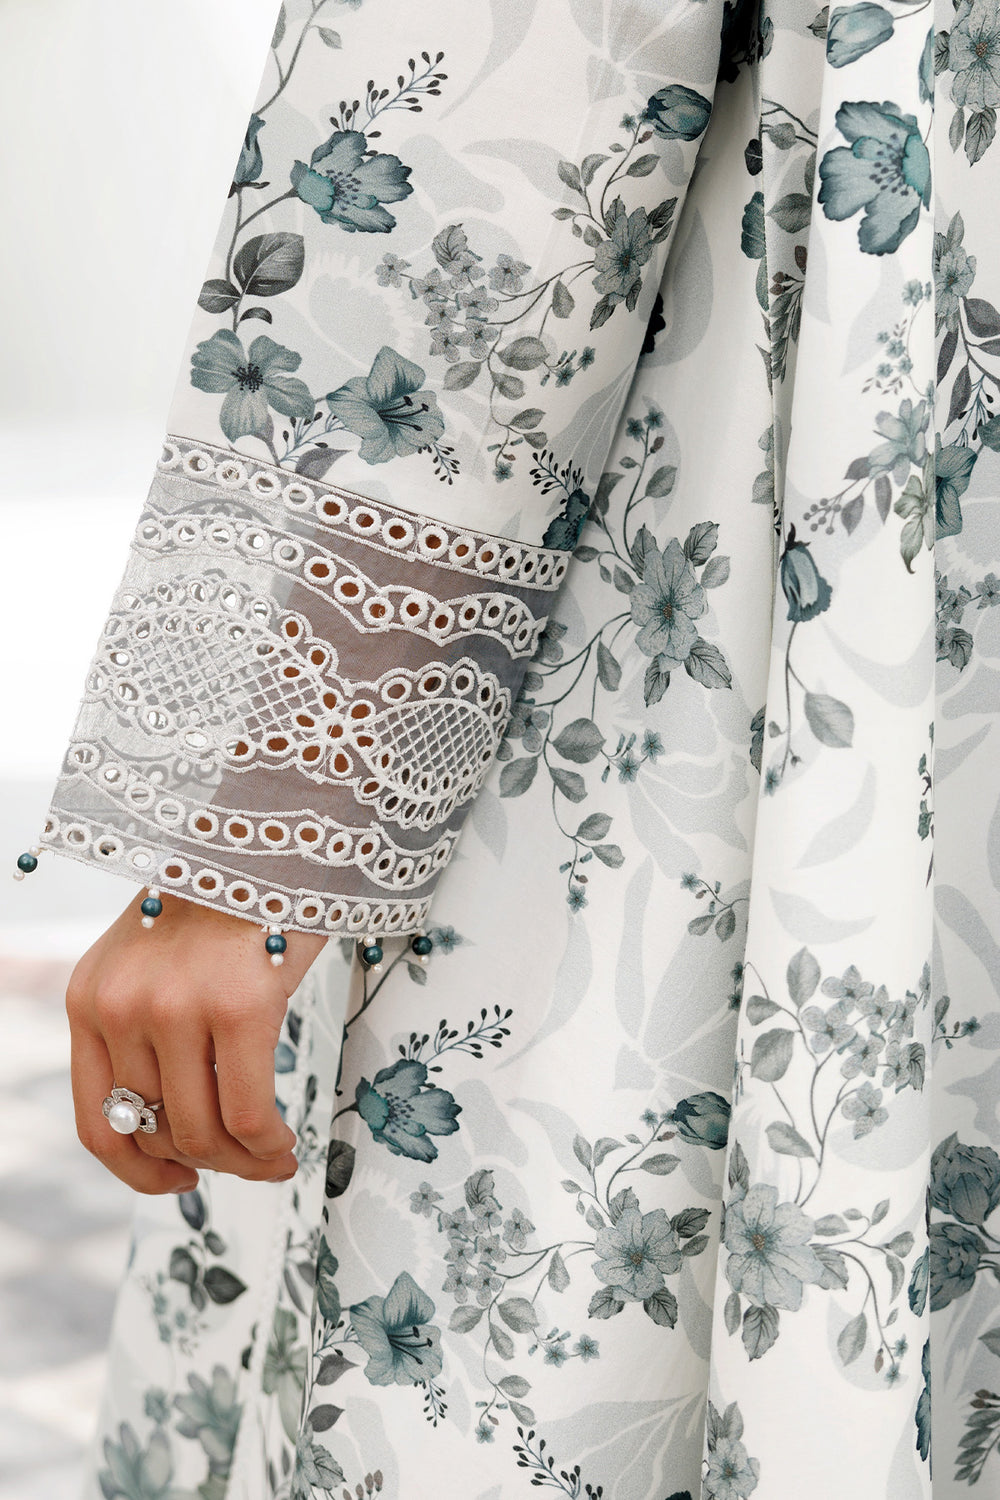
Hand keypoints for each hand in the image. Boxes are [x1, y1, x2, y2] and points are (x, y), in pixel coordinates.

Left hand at [65, 889, 326, 1194]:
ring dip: (243, 1162)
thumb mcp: (156, 964)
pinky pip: (248, 1113)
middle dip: (207, 1164)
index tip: (177, 1181)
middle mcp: (119, 1006)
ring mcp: (175, 1008)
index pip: (96, 1120)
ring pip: (202, 1133)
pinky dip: (269, 1145)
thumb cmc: (226, 904)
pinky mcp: (237, 1008)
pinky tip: (287, 1144)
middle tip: (249, 1163)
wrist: (270, 839)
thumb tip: (180, 1130)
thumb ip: (149, 1032)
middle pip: (155, 1132)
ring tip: (275, 1157)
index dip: (137, 1170)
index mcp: (89, 998)